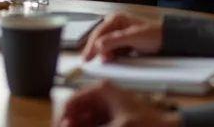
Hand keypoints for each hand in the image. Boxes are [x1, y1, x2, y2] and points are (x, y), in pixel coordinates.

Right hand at [56, 81, 179, 126]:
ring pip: (83, 120)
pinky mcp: (111, 118)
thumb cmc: (150, 121)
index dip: (62, 118)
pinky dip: (89, 126)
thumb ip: (90, 125)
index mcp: (101, 89)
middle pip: (75, 113)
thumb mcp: (119, 126)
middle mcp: (101, 96)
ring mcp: (106, 108)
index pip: (71, 101)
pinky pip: (93, 123)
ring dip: (79, 125)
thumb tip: (67, 125)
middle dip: (71, 123)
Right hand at [81, 13, 162, 60]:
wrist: (169, 42)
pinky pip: (113, 51)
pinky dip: (110, 56)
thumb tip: (98, 46)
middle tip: (89, 61)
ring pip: (105, 46)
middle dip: (96, 50)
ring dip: (104, 54)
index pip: (98, 33)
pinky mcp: (124, 44)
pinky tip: (110, 61)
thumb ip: (114, 41)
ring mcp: (119, 36)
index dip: (91, 46)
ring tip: (104, 62)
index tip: (87, 57)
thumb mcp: (132, 37)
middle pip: (100, 40)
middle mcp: (115, 26)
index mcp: (116, 20)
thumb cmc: (154, 35)